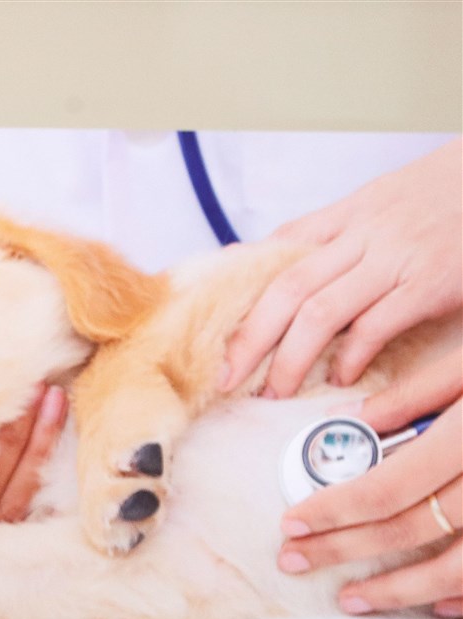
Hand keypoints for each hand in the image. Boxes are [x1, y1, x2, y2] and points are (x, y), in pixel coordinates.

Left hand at [223, 139, 462, 398]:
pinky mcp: (430, 281)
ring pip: (320, 311)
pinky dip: (350, 356)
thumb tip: (295, 263)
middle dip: (248, 339)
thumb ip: (341, 230)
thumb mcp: (387, 198)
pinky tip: (339, 378)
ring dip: (289, 359)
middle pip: (285, 289)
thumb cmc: (448, 193)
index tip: (213, 327)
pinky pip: (375, 325)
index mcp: (348, 213)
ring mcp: (396, 257)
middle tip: (226, 377)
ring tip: (274, 391)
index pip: (277, 250)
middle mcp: (363, 234)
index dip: (239, 290)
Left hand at [278, 392, 461, 618]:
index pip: (388, 487)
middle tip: (295, 561)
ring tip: (351, 599)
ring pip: (456, 568)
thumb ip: (415, 394)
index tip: (292, 523)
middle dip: (344, 549)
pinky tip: (436, 606)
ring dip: (399, 590)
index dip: (333, 510)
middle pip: (409, 529)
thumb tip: (347, 418)